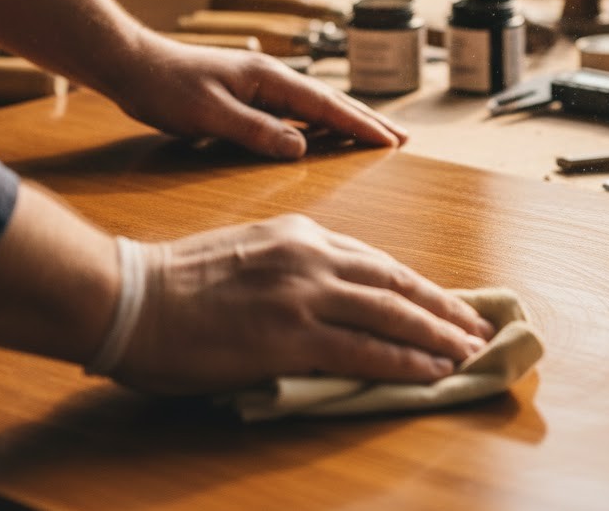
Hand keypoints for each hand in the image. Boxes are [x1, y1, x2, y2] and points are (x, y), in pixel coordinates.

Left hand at [113, 34, 407, 158]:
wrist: (133, 64)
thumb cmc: (166, 88)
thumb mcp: (209, 115)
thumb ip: (256, 131)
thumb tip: (302, 148)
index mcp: (270, 79)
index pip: (327, 105)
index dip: (361, 124)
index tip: (391, 141)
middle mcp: (272, 78)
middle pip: (332, 100)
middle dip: (368, 120)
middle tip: (402, 138)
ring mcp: (262, 84)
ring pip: (316, 105)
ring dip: (349, 120)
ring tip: (376, 135)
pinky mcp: (249, 93)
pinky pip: (296, 110)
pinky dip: (320, 122)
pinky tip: (324, 134)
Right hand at [114, 214, 494, 393]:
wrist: (132, 295)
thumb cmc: (179, 282)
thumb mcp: (249, 255)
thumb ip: (294, 270)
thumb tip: (330, 303)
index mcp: (303, 235)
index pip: (376, 262)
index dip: (416, 285)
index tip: (443, 301)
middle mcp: (314, 256)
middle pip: (397, 283)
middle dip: (442, 307)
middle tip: (476, 325)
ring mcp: (306, 294)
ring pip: (392, 314)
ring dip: (438, 335)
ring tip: (469, 350)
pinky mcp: (293, 335)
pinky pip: (365, 351)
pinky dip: (405, 362)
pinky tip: (431, 372)